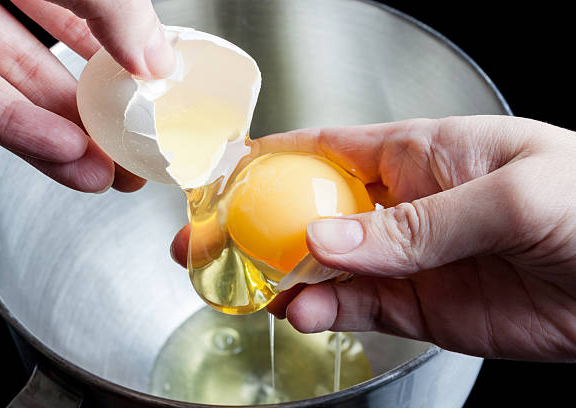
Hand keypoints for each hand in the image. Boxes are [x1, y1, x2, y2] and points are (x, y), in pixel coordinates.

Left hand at [0, 0, 174, 191]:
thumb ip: (113, 7)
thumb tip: (158, 58)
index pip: (86, 14)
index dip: (124, 56)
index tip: (154, 93)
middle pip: (49, 61)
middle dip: (94, 115)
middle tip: (129, 152)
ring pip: (11, 89)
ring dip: (61, 138)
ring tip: (103, 174)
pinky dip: (17, 130)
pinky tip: (61, 154)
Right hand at [171, 115, 575, 360]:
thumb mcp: (510, 197)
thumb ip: (417, 223)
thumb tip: (330, 238)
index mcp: (418, 154)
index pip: (326, 148)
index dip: (272, 158)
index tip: (225, 175)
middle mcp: (401, 205)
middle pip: (311, 211)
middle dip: (258, 226)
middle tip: (210, 243)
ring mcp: (405, 259)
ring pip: (325, 267)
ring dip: (283, 276)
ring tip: (250, 287)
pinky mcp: (418, 307)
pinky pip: (357, 307)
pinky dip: (324, 311)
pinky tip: (303, 312)